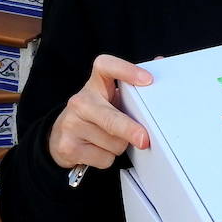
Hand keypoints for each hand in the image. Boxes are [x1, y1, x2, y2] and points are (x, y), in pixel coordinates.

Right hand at [48, 54, 152, 168]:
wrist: (61, 136)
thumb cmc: (96, 114)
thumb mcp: (111, 97)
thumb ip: (132, 85)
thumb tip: (160, 62)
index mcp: (95, 84)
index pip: (106, 66)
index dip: (126, 70)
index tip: (147, 80)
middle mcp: (80, 101)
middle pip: (110, 117)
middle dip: (129, 129)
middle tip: (144, 138)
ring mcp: (71, 124)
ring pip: (112, 142)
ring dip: (120, 146)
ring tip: (111, 139)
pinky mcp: (68, 147)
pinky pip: (104, 158)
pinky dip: (108, 158)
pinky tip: (99, 150)